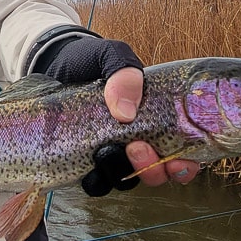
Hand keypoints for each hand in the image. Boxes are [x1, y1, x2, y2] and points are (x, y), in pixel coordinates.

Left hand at [83, 68, 199, 194]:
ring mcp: (114, 152)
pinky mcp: (88, 162)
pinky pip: (98, 184)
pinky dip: (96, 182)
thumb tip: (126, 113)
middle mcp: (140, 139)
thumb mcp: (111, 56)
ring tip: (107, 151)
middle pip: (160, 172)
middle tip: (136, 147)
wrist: (55, 65)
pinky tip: (89, 168)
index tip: (177, 162)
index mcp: (157, 116)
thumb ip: (124, 73)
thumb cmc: (91, 60)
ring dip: (125, 173)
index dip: (186, 164)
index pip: (184, 150)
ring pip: (129, 180)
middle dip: (154, 169)